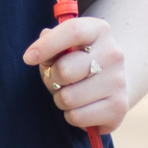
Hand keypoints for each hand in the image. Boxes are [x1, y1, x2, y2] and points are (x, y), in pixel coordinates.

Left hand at [23, 16, 131, 131]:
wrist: (111, 82)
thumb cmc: (77, 61)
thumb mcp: (63, 47)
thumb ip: (49, 43)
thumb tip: (37, 52)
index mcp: (99, 30)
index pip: (72, 31)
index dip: (46, 45)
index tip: (28, 58)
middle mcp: (113, 53)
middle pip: (65, 70)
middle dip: (51, 78)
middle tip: (56, 80)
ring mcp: (119, 82)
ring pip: (68, 98)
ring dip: (60, 99)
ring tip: (70, 93)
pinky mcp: (119, 108)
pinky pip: (77, 117)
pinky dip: (71, 115)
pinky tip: (81, 107)